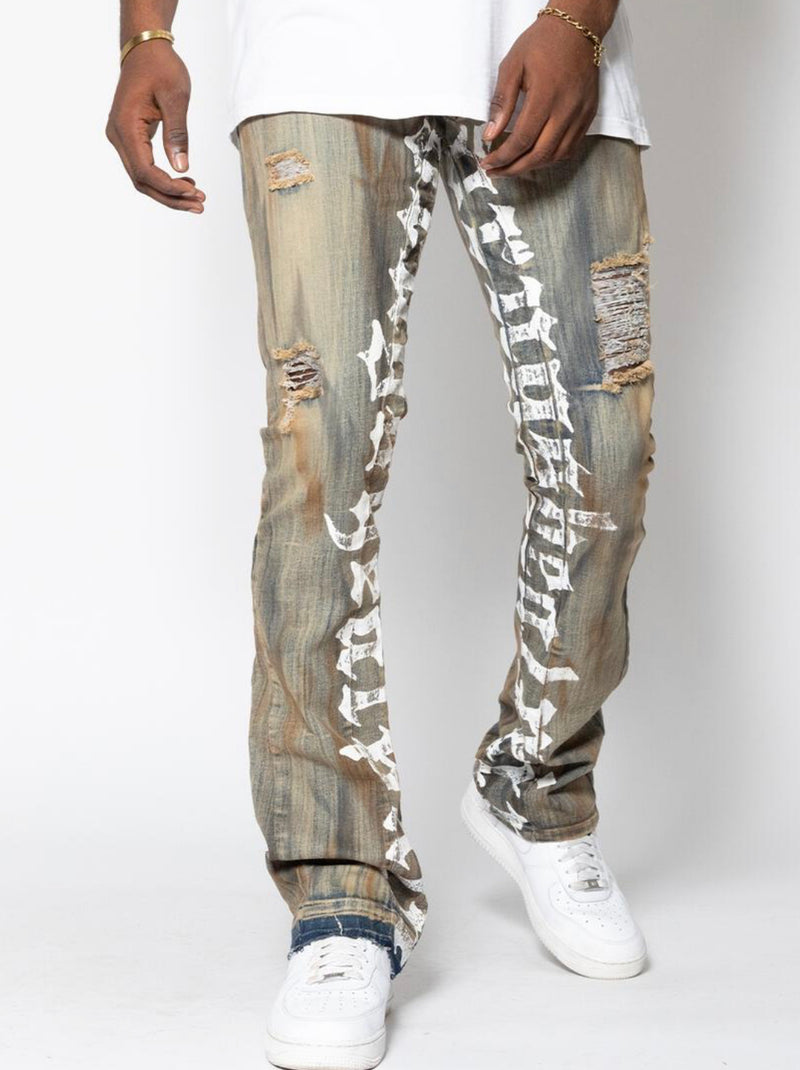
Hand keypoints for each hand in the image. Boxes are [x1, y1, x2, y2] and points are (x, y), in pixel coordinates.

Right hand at [106, 40, 205, 211]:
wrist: (145, 49)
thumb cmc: (161, 67)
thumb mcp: (175, 97)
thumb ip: (177, 132)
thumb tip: (181, 168)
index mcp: (125, 127)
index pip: (145, 171)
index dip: (169, 187)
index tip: (194, 191)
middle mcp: (117, 136)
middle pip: (142, 181)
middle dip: (171, 197)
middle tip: (200, 204)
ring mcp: (121, 138)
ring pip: (142, 178)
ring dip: (169, 192)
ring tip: (197, 198)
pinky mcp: (130, 138)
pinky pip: (144, 167)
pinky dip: (164, 180)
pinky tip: (186, 182)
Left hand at [481, 14, 600, 175]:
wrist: (578, 28)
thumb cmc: (543, 43)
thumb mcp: (513, 65)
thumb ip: (502, 101)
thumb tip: (490, 134)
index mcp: (545, 96)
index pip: (522, 140)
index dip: (503, 157)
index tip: (488, 163)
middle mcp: (566, 109)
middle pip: (539, 154)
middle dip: (514, 168)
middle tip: (496, 172)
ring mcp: (580, 114)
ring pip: (556, 155)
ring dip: (533, 166)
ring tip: (512, 166)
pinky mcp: (588, 115)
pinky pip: (570, 148)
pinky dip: (551, 158)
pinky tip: (535, 156)